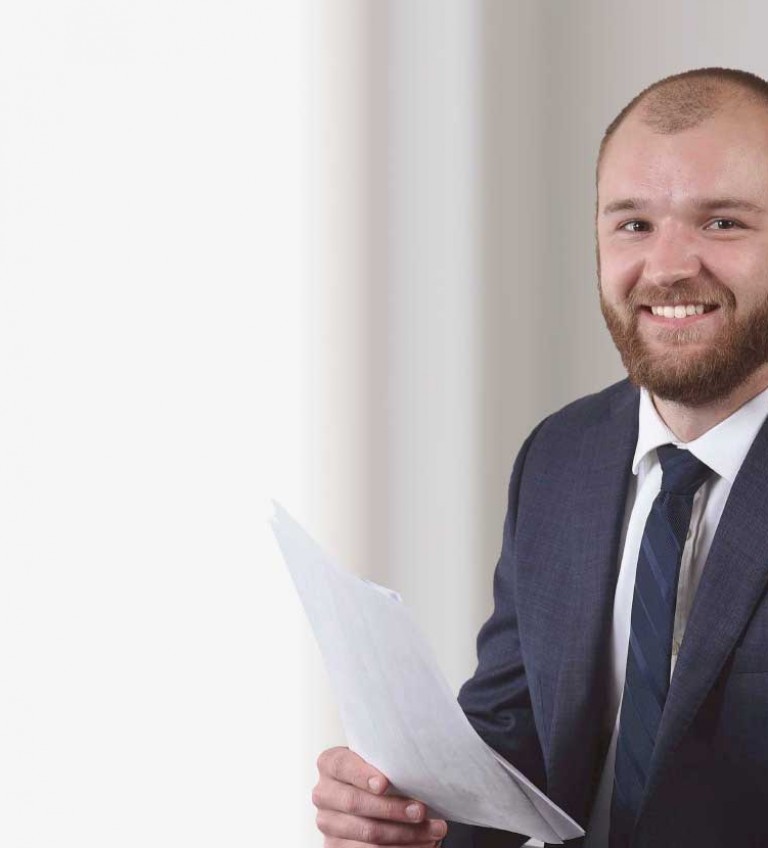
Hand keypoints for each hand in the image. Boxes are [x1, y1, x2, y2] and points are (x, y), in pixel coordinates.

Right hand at [313, 746, 447, 845]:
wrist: (370, 799)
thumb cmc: (379, 774)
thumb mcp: (377, 761)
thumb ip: (385, 761)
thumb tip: (415, 768)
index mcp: (329, 764)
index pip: (342, 765)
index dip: (362, 774)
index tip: (384, 784)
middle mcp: (323, 793)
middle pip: (355, 803)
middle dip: (392, 808)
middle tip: (420, 810)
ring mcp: (328, 824)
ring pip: (368, 832)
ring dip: (405, 833)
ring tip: (434, 829)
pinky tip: (424, 843)